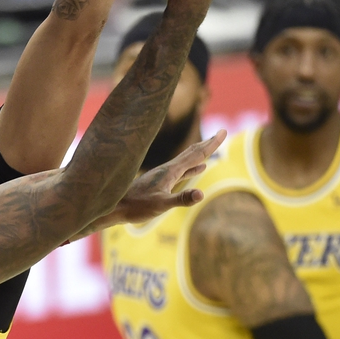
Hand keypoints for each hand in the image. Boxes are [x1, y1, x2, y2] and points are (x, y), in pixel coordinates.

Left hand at [101, 131, 226, 227]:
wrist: (115, 206)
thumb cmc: (137, 206)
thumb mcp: (162, 205)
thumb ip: (181, 199)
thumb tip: (201, 194)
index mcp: (170, 171)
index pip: (196, 154)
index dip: (211, 144)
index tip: (224, 132)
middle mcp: (167, 169)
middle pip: (192, 153)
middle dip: (208, 144)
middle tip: (222, 133)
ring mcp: (163, 175)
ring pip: (186, 161)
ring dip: (201, 154)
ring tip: (211, 149)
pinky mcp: (160, 182)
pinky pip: (182, 171)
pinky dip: (193, 167)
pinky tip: (198, 169)